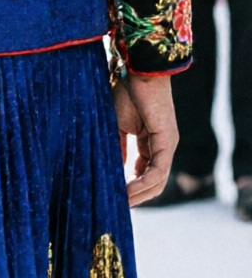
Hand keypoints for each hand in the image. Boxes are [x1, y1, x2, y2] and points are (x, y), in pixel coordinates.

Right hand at [115, 72, 178, 205]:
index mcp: (149, 142)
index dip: (129, 188)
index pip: (143, 172)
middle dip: (135, 197)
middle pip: (154, 182)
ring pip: (158, 180)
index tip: (111, 197)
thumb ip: (114, 149)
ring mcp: (167, 144)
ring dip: (140, 195)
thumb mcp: (113, 127)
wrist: (135, 70)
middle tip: (115, 207)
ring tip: (120, 203)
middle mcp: (162, 146)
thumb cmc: (122, 92)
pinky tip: (127, 190)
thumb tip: (110, 170)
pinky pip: (158, 170)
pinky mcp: (167, 140)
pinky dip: (144, 183)